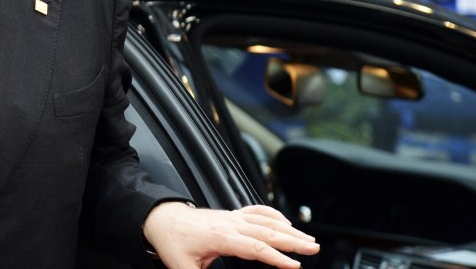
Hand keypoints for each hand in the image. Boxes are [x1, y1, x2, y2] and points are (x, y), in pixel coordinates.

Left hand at [143, 202, 318, 268]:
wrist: (162, 218)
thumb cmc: (172, 241)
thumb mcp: (182, 267)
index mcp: (221, 237)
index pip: (255, 247)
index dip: (276, 258)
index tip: (295, 266)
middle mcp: (230, 224)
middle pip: (267, 231)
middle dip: (293, 241)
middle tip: (313, 248)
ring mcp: (232, 217)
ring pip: (266, 221)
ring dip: (289, 229)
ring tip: (308, 239)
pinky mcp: (232, 215)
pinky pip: (257, 211)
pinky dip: (274, 215)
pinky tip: (285, 222)